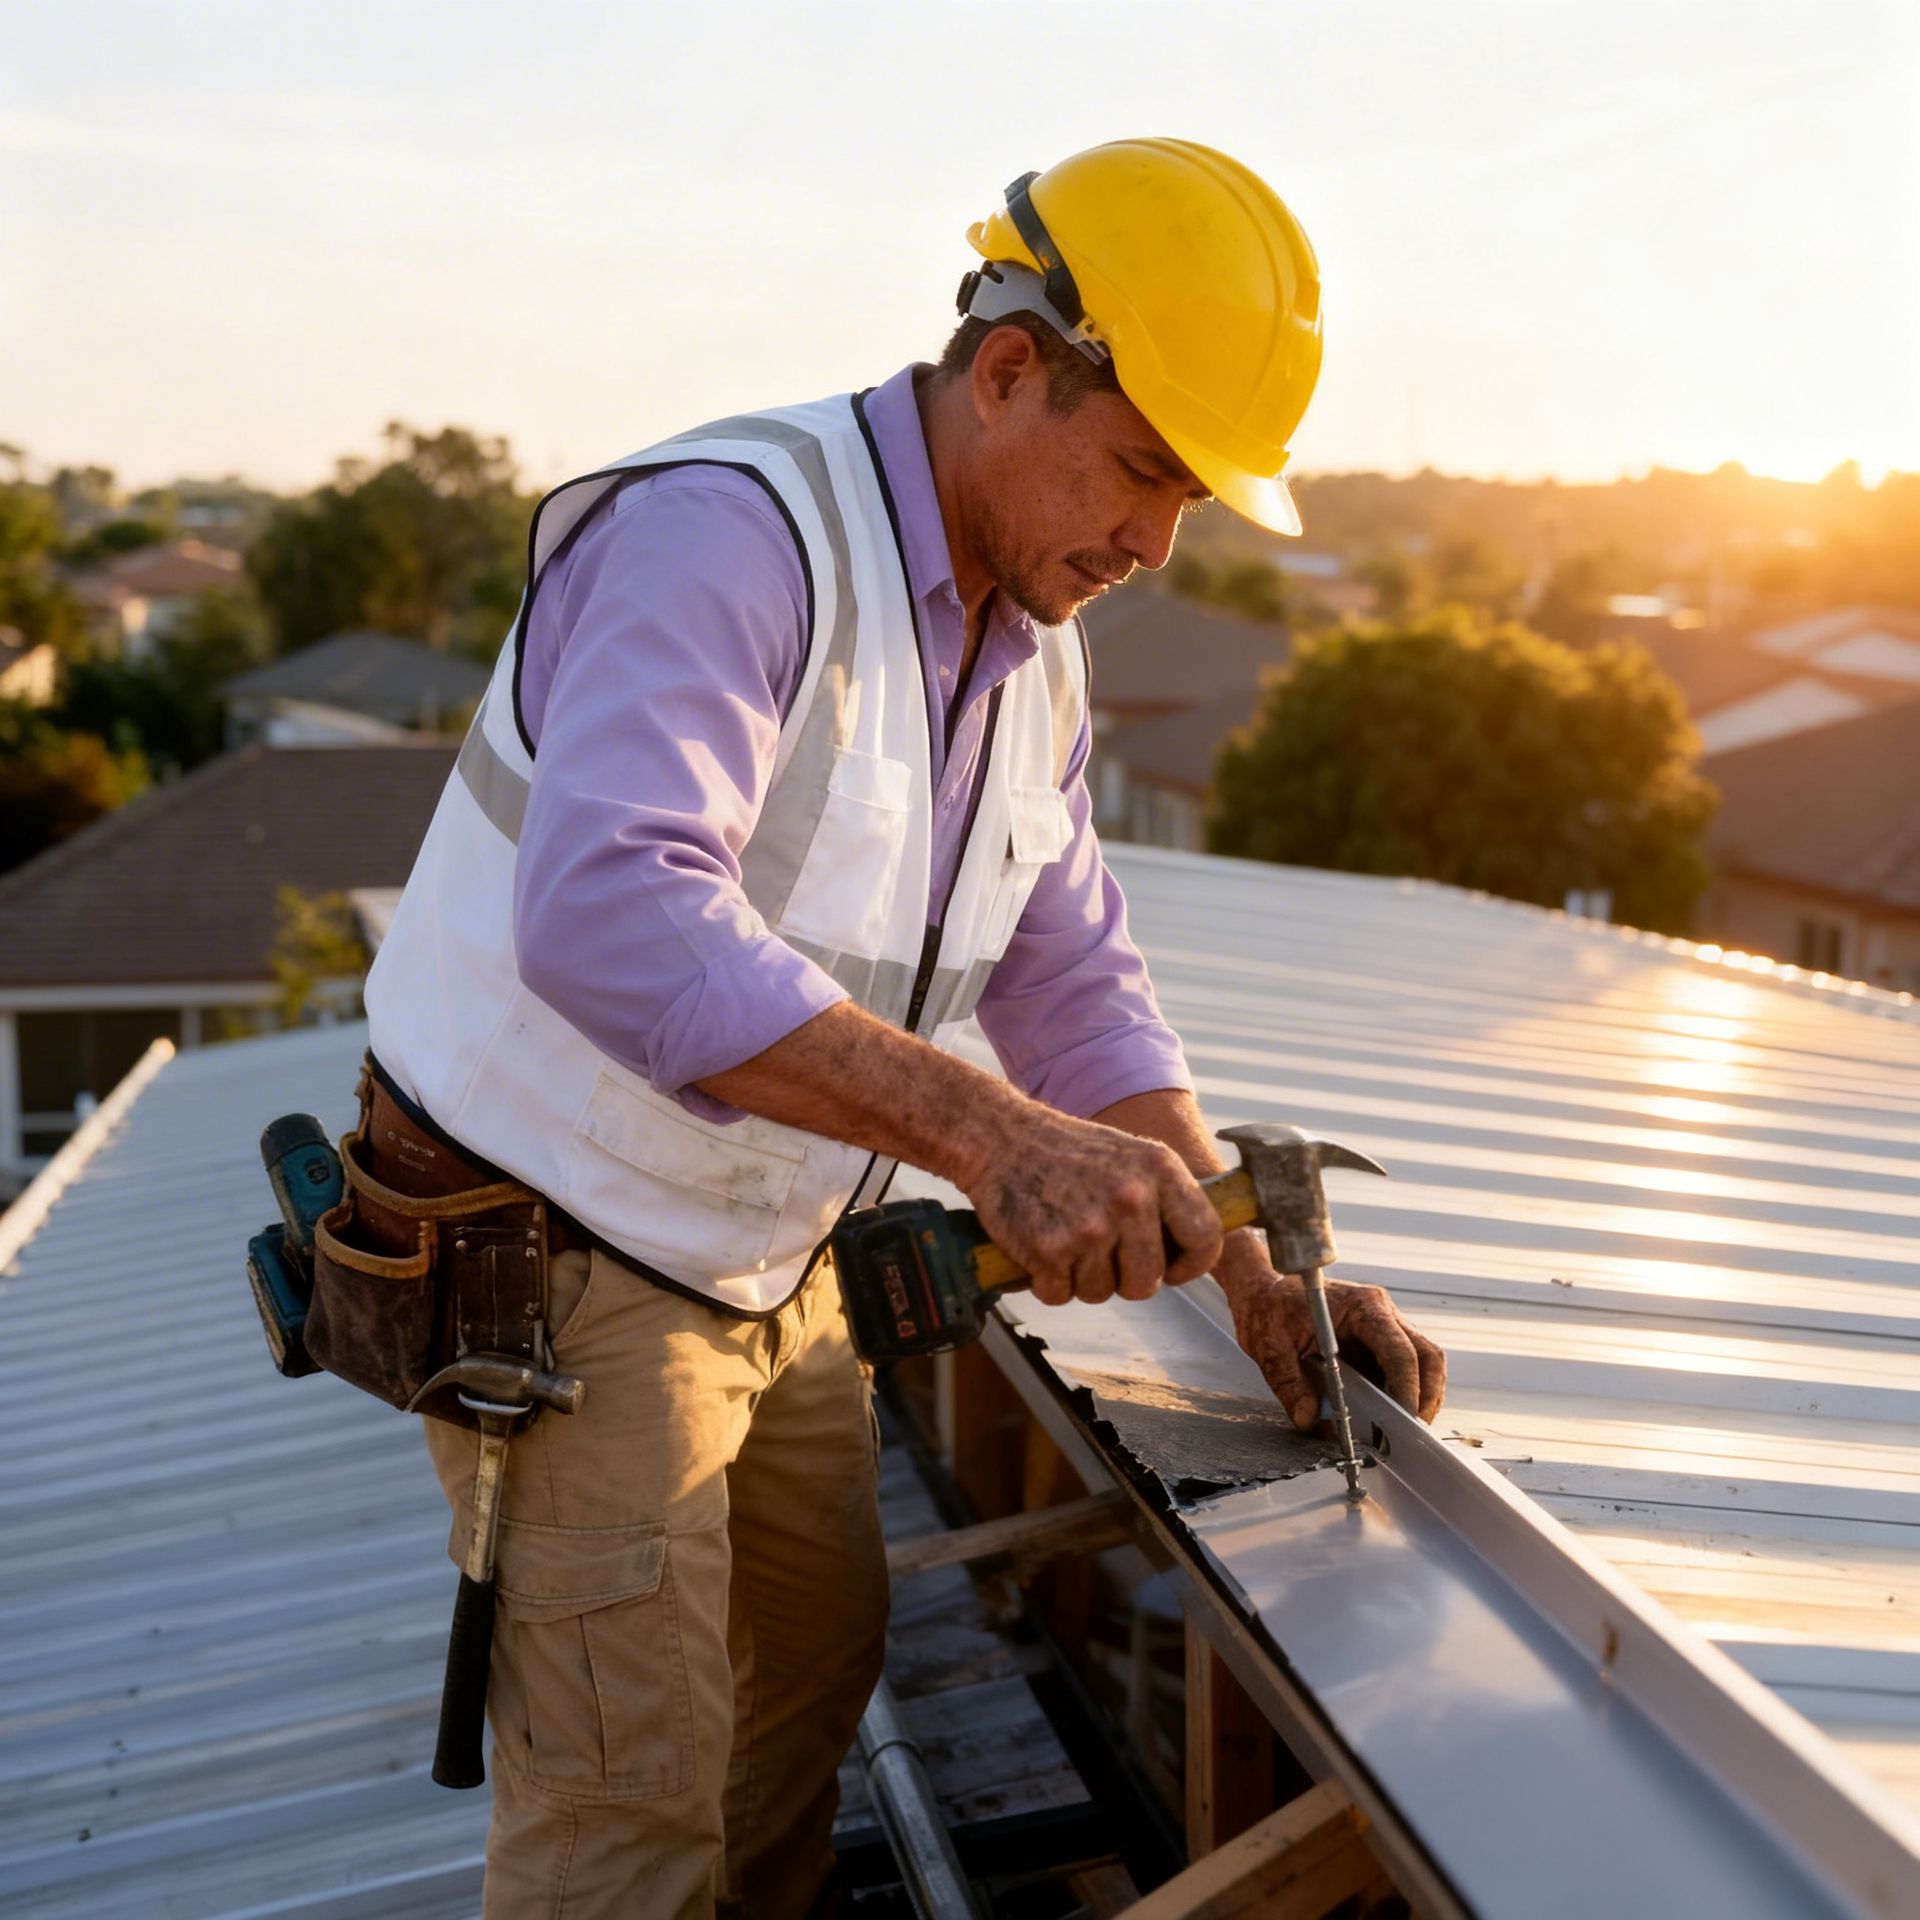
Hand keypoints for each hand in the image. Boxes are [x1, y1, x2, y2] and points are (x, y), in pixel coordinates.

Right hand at [956, 1104, 1222, 1307]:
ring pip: (1101, 1293)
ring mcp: (1089, 1226)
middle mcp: (1130, 1198)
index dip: (1191, 1265)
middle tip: (1100, 1251)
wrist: (1001, 1137)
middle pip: (1147, 1282)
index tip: (1171, 1269)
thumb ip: (1165, 1199)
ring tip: (1065, 1236)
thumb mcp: (1133, 1156)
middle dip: (1124, 1279)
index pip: (1205, 1238)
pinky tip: (1040, 1245)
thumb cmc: (1068, 1152)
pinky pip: (1059, 1295)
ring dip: (1081, 1278)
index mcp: (1160, 1170)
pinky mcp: (1049, 1249)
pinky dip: (1046, 1281)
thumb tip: (1194, 1253)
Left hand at [1218, 1236, 1445, 1429]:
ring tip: (1401, 1430)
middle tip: (1411, 1432)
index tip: (1401, 1420)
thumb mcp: (1270, 1346)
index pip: (1400, 1350)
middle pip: (1426, 1356)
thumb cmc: (1270, 1309)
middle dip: (1425, 1396)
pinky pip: (1403, 1369)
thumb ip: (1288, 1383)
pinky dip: (1402, 1394)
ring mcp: (1384, 1327)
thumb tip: (1308, 1419)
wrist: (1264, 1293)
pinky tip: (1384, 1417)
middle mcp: (1382, 1314)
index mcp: (1362, 1307)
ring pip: (1423, 1363)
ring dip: (1419, 1397)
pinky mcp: (1378, 1343)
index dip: (1407, 1388)